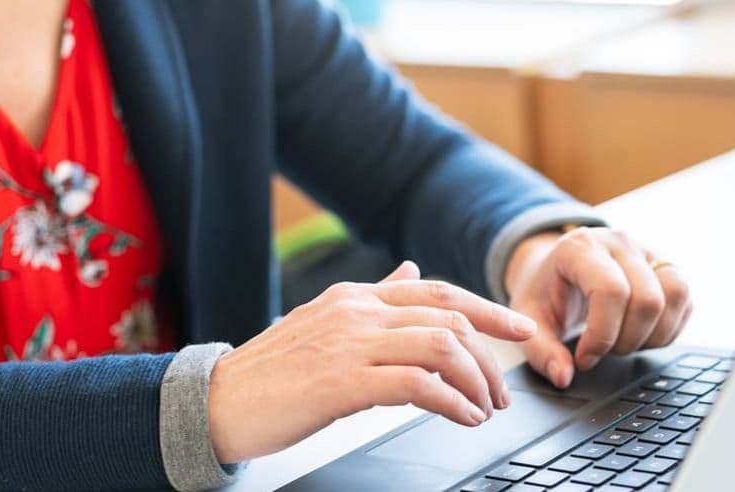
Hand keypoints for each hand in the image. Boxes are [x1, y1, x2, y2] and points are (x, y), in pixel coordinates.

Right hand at [206, 262, 536, 462]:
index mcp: (355, 297)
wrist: (213, 403)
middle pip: (450, 320)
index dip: (488, 310)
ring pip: (441, 348)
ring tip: (484, 408)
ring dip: (476, 381)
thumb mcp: (325, 323)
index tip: (521, 330)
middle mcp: (357, 312)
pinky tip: (462, 418)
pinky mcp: (342, 383)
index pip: (439, 293)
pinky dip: (451, 402)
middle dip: (490, 356)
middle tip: (502, 391)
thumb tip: (411, 270)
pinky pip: (418, 387)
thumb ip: (373, 298)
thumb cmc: (270, 373)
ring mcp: (350, 345)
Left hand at [506, 227, 691, 388]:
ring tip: (624, 342)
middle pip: (648, 300)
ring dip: (653, 335)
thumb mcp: (529, 318)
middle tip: (604, 351)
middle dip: (628, 341)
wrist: (556, 268)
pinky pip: (685, 301)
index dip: (602, 335)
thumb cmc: (544, 292)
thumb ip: (541, 350)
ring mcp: (647, 251)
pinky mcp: (666, 267)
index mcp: (581, 247)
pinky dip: (668, 330)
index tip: (585, 358)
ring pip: (676, 296)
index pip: (611, 291)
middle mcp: (619, 242)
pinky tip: (640, 335)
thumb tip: (563, 376)